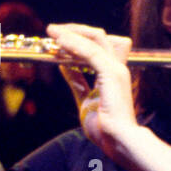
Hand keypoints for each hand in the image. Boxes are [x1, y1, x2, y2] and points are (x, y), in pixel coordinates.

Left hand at [45, 23, 139, 163]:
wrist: (117, 140)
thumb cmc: (104, 126)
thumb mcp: (84, 98)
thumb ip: (76, 80)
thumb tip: (63, 64)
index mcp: (112, 72)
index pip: (98, 45)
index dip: (78, 38)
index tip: (58, 38)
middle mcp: (117, 67)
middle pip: (98, 36)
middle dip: (74, 30)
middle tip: (53, 30)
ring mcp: (116, 69)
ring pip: (94, 39)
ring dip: (71, 33)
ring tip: (52, 31)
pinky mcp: (112, 73)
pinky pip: (91, 52)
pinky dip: (74, 44)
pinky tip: (60, 42)